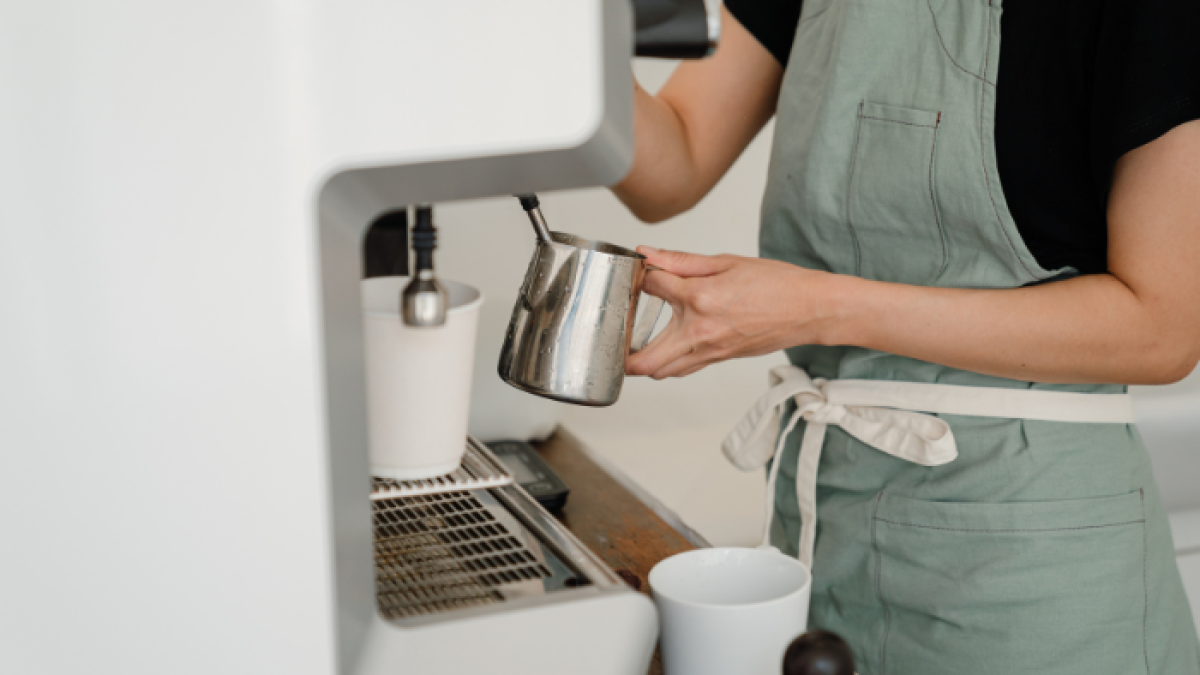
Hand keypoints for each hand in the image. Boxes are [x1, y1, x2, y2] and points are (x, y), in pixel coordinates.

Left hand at [626, 247, 835, 378]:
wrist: (810, 310)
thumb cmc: (777, 284)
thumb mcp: (726, 262)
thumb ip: (681, 261)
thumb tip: (650, 254)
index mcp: (701, 298)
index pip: (652, 287)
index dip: (641, 276)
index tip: (641, 271)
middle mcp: (701, 331)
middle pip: (644, 360)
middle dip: (622, 351)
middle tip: (613, 333)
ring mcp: (710, 351)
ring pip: (662, 372)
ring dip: (642, 362)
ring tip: (632, 343)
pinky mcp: (719, 360)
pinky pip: (683, 369)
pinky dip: (667, 362)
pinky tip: (664, 346)